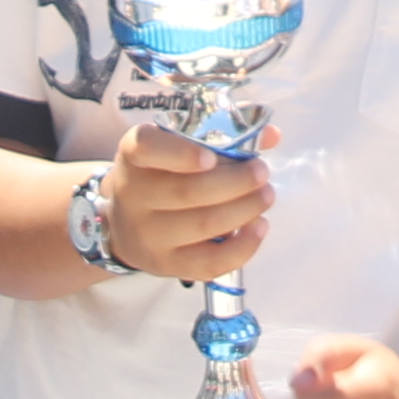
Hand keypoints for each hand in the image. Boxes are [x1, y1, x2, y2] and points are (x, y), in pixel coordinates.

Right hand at [105, 121, 267, 283]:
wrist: (126, 224)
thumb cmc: (162, 174)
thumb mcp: (178, 145)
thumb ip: (224, 133)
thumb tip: (272, 135)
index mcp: (134, 155)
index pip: (147, 148)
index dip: (180, 153)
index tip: (211, 157)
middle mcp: (133, 194)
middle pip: (186, 191)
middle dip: (235, 182)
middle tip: (261, 172)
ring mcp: (147, 234)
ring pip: (202, 225)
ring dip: (244, 209)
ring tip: (266, 196)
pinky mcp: (166, 265)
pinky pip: (209, 263)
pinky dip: (241, 247)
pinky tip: (259, 227)